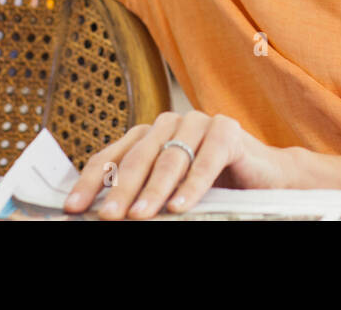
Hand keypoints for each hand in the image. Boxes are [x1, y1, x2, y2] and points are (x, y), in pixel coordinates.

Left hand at [63, 110, 303, 219]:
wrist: (266, 177)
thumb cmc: (214, 187)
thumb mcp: (170, 192)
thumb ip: (143, 195)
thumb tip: (106, 214)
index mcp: (149, 136)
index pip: (111, 156)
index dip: (91, 182)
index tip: (74, 208)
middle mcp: (170, 124)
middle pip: (138, 157)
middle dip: (121, 190)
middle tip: (107, 217)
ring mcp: (199, 123)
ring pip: (169, 158)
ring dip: (154, 191)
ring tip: (140, 217)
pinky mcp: (227, 130)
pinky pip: (206, 160)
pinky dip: (191, 186)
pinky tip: (179, 207)